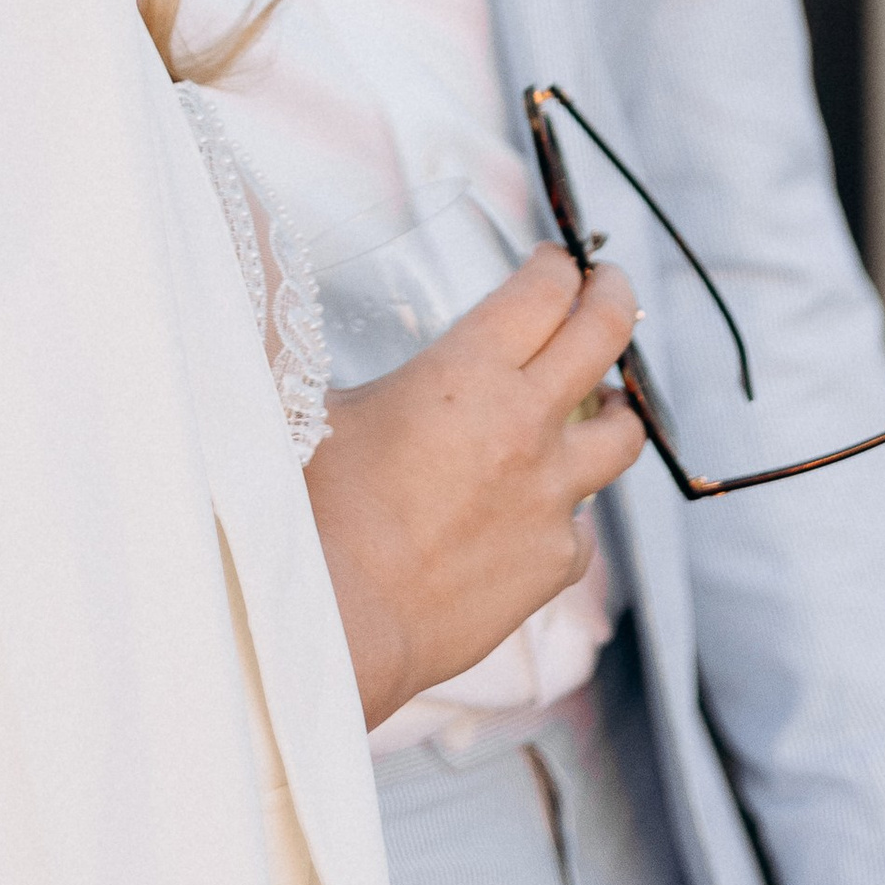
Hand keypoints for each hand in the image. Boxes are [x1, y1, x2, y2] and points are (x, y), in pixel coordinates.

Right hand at [303, 245, 644, 726]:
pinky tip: (534, 513)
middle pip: (604, 333)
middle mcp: (525, 425)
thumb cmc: (313, 512)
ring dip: (615, 406)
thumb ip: (315, 346)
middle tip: (609, 285)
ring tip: (603, 402)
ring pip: (624, 432)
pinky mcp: (554, 560)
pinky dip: (564, 510)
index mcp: (467, 373)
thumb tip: (261, 275)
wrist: (339, 622)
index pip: (542, 291)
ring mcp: (550, 496)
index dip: (554, 265)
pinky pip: (581, 523)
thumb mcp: (311, 406)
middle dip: (612, 294)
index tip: (553, 261)